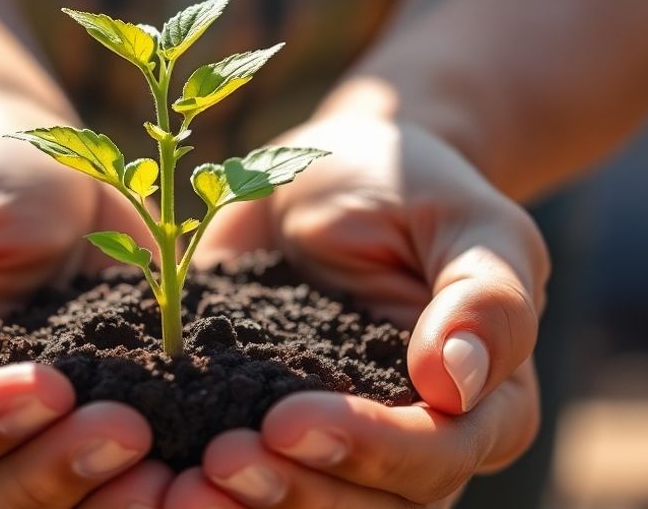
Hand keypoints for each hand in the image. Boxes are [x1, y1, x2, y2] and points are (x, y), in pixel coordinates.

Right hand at [0, 101, 173, 506]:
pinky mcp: (76, 455)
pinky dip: (140, 497)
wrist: (34, 179)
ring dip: (102, 505)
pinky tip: (186, 475)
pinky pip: (100, 498)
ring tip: (164, 471)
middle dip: (50, 478)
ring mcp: (5, 465)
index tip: (47, 389)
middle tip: (127, 429)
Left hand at [170, 114, 547, 507]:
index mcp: (484, 405)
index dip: (365, 451)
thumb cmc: (414, 186)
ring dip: (250, 508)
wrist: (338, 172)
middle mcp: (419, 445)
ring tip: (178, 488)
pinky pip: (256, 482)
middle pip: (370, 508)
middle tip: (217, 462)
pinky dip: (214, 494)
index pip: (435, 458)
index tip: (286, 422)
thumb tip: (455, 385)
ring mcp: (345, 447)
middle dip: (294, 492)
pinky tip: (161, 481)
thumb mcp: (468, 218)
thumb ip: (485, 298)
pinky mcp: (275, 434)